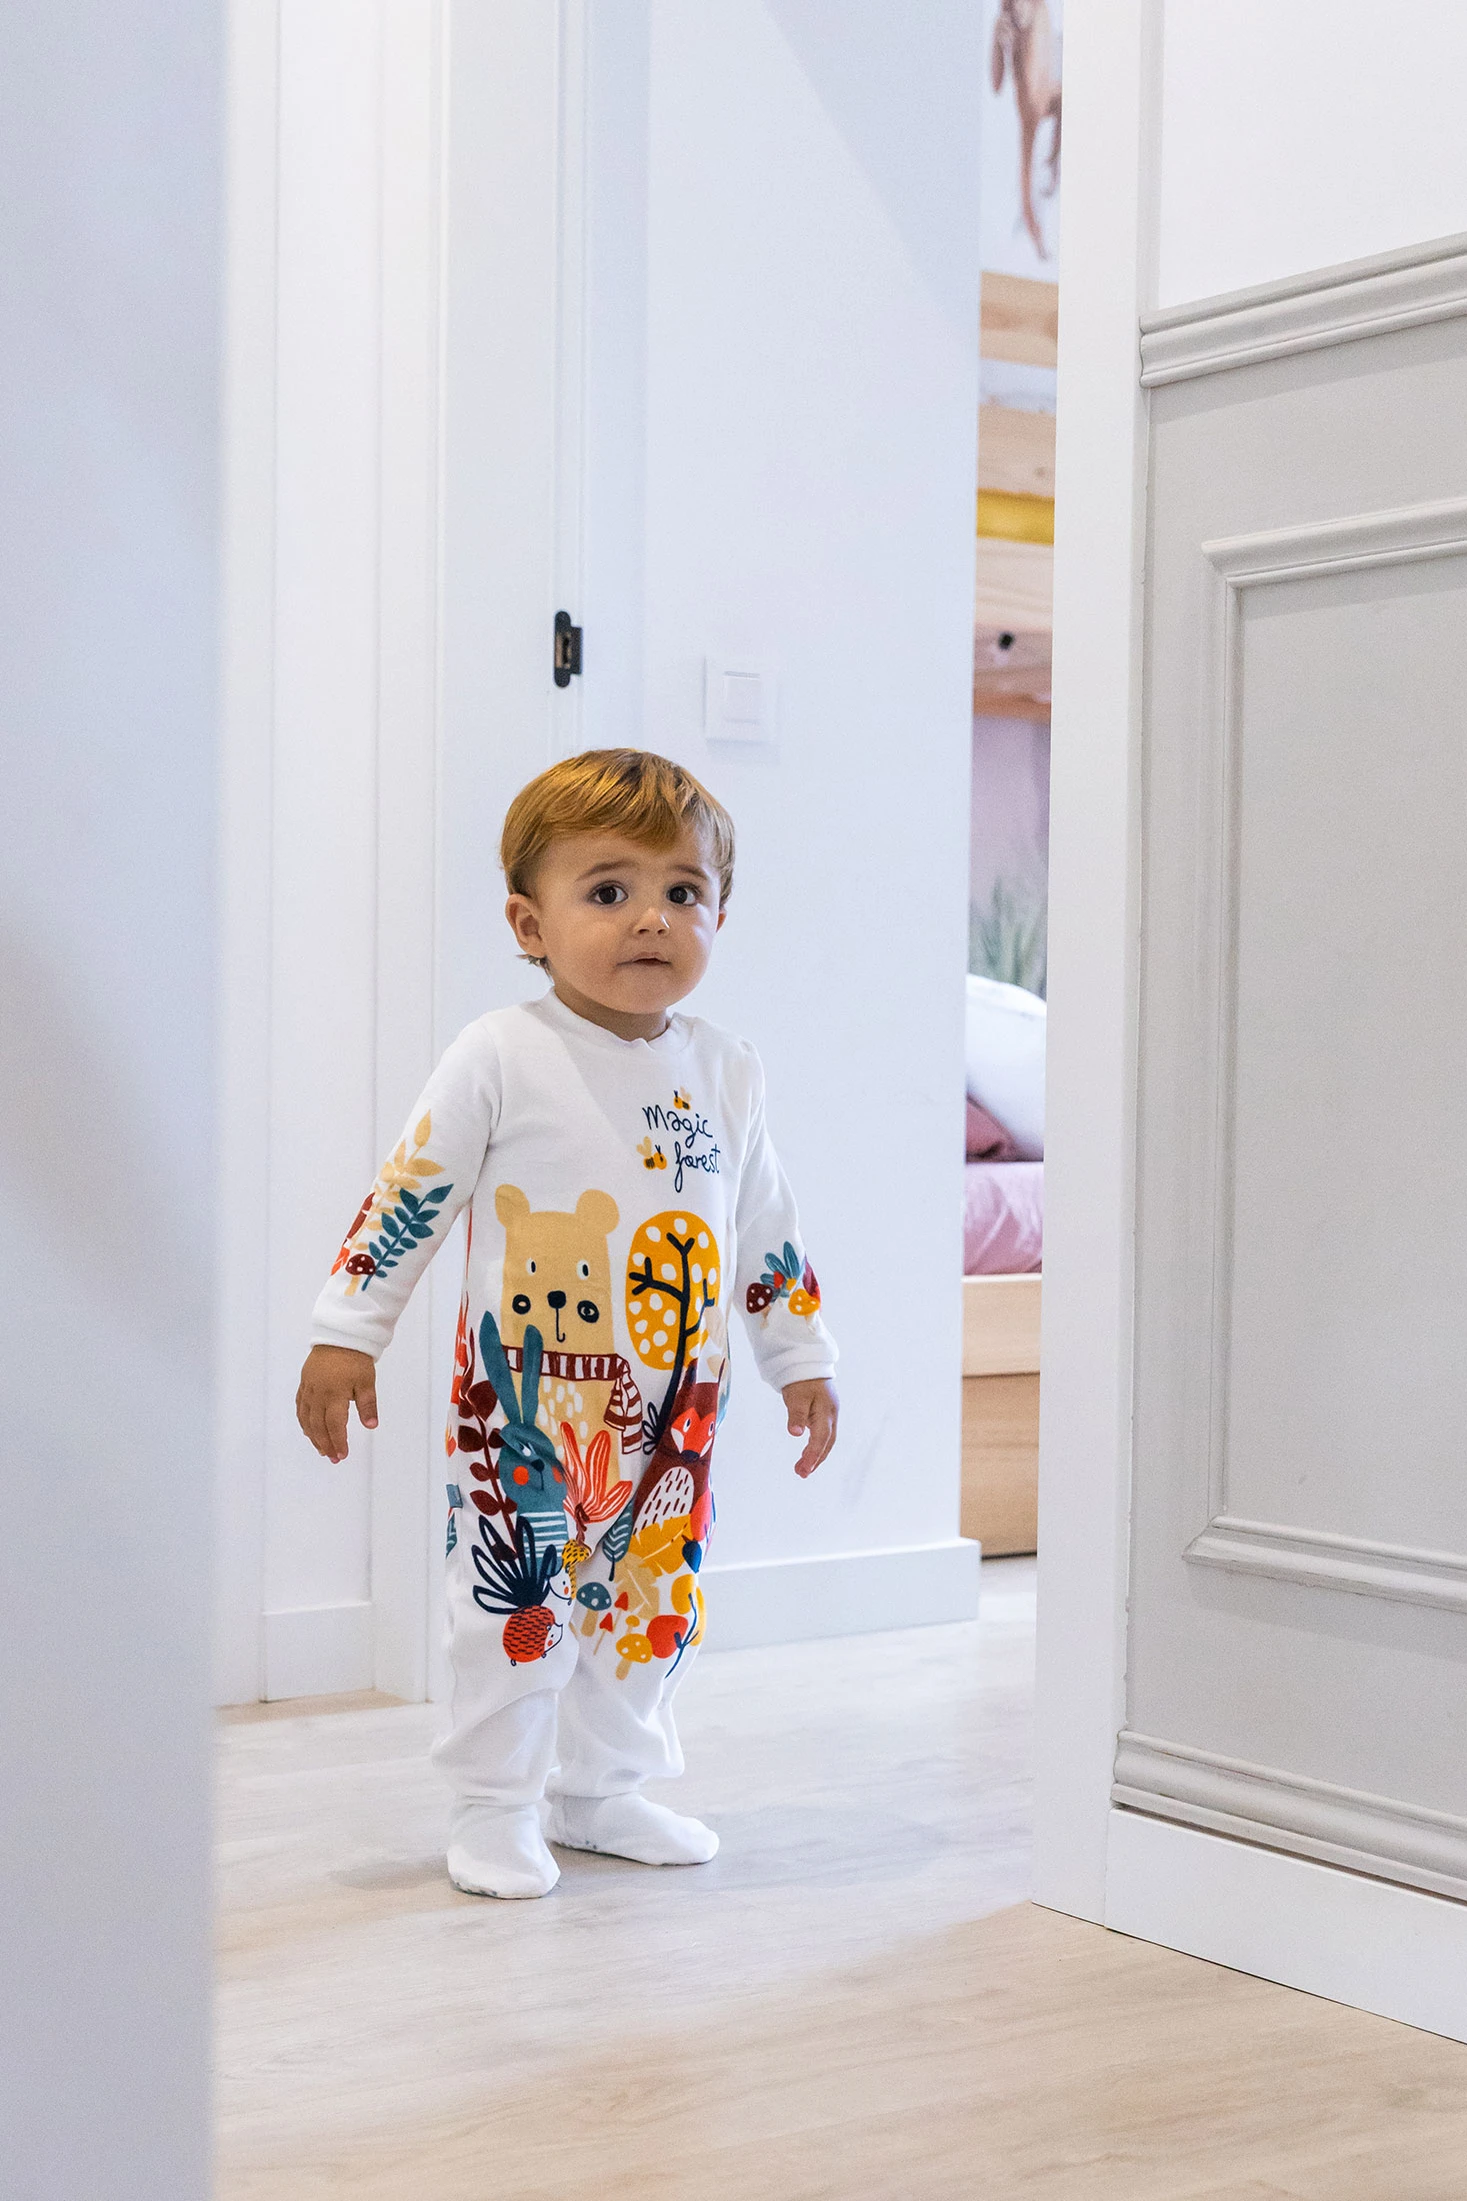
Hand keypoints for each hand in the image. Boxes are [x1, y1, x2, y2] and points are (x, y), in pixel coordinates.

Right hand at [296, 1344, 378, 1462]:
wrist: (339, 1336)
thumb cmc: (356, 1359)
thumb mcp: (367, 1382)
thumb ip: (368, 1405)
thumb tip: (372, 1425)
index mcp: (334, 1394)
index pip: (334, 1425)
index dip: (337, 1442)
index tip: (342, 1455)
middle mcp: (318, 1394)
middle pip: (318, 1426)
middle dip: (325, 1444)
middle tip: (332, 1458)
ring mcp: (309, 1389)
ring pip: (306, 1419)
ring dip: (313, 1436)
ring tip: (321, 1449)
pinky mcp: (304, 1383)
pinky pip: (300, 1407)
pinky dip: (303, 1421)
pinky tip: (308, 1430)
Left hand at [782, 1378, 838, 1478]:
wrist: (808, 1361)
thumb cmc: (801, 1378)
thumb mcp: (796, 1395)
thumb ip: (796, 1415)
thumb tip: (796, 1434)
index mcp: (826, 1412)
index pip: (821, 1439)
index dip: (813, 1456)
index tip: (803, 1470)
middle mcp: (831, 1415)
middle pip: (827, 1443)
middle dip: (815, 1460)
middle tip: (801, 1474)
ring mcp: (829, 1414)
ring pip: (826, 1440)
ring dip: (816, 1455)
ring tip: (802, 1469)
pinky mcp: (824, 1413)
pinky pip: (822, 1434)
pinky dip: (816, 1446)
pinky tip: (807, 1452)